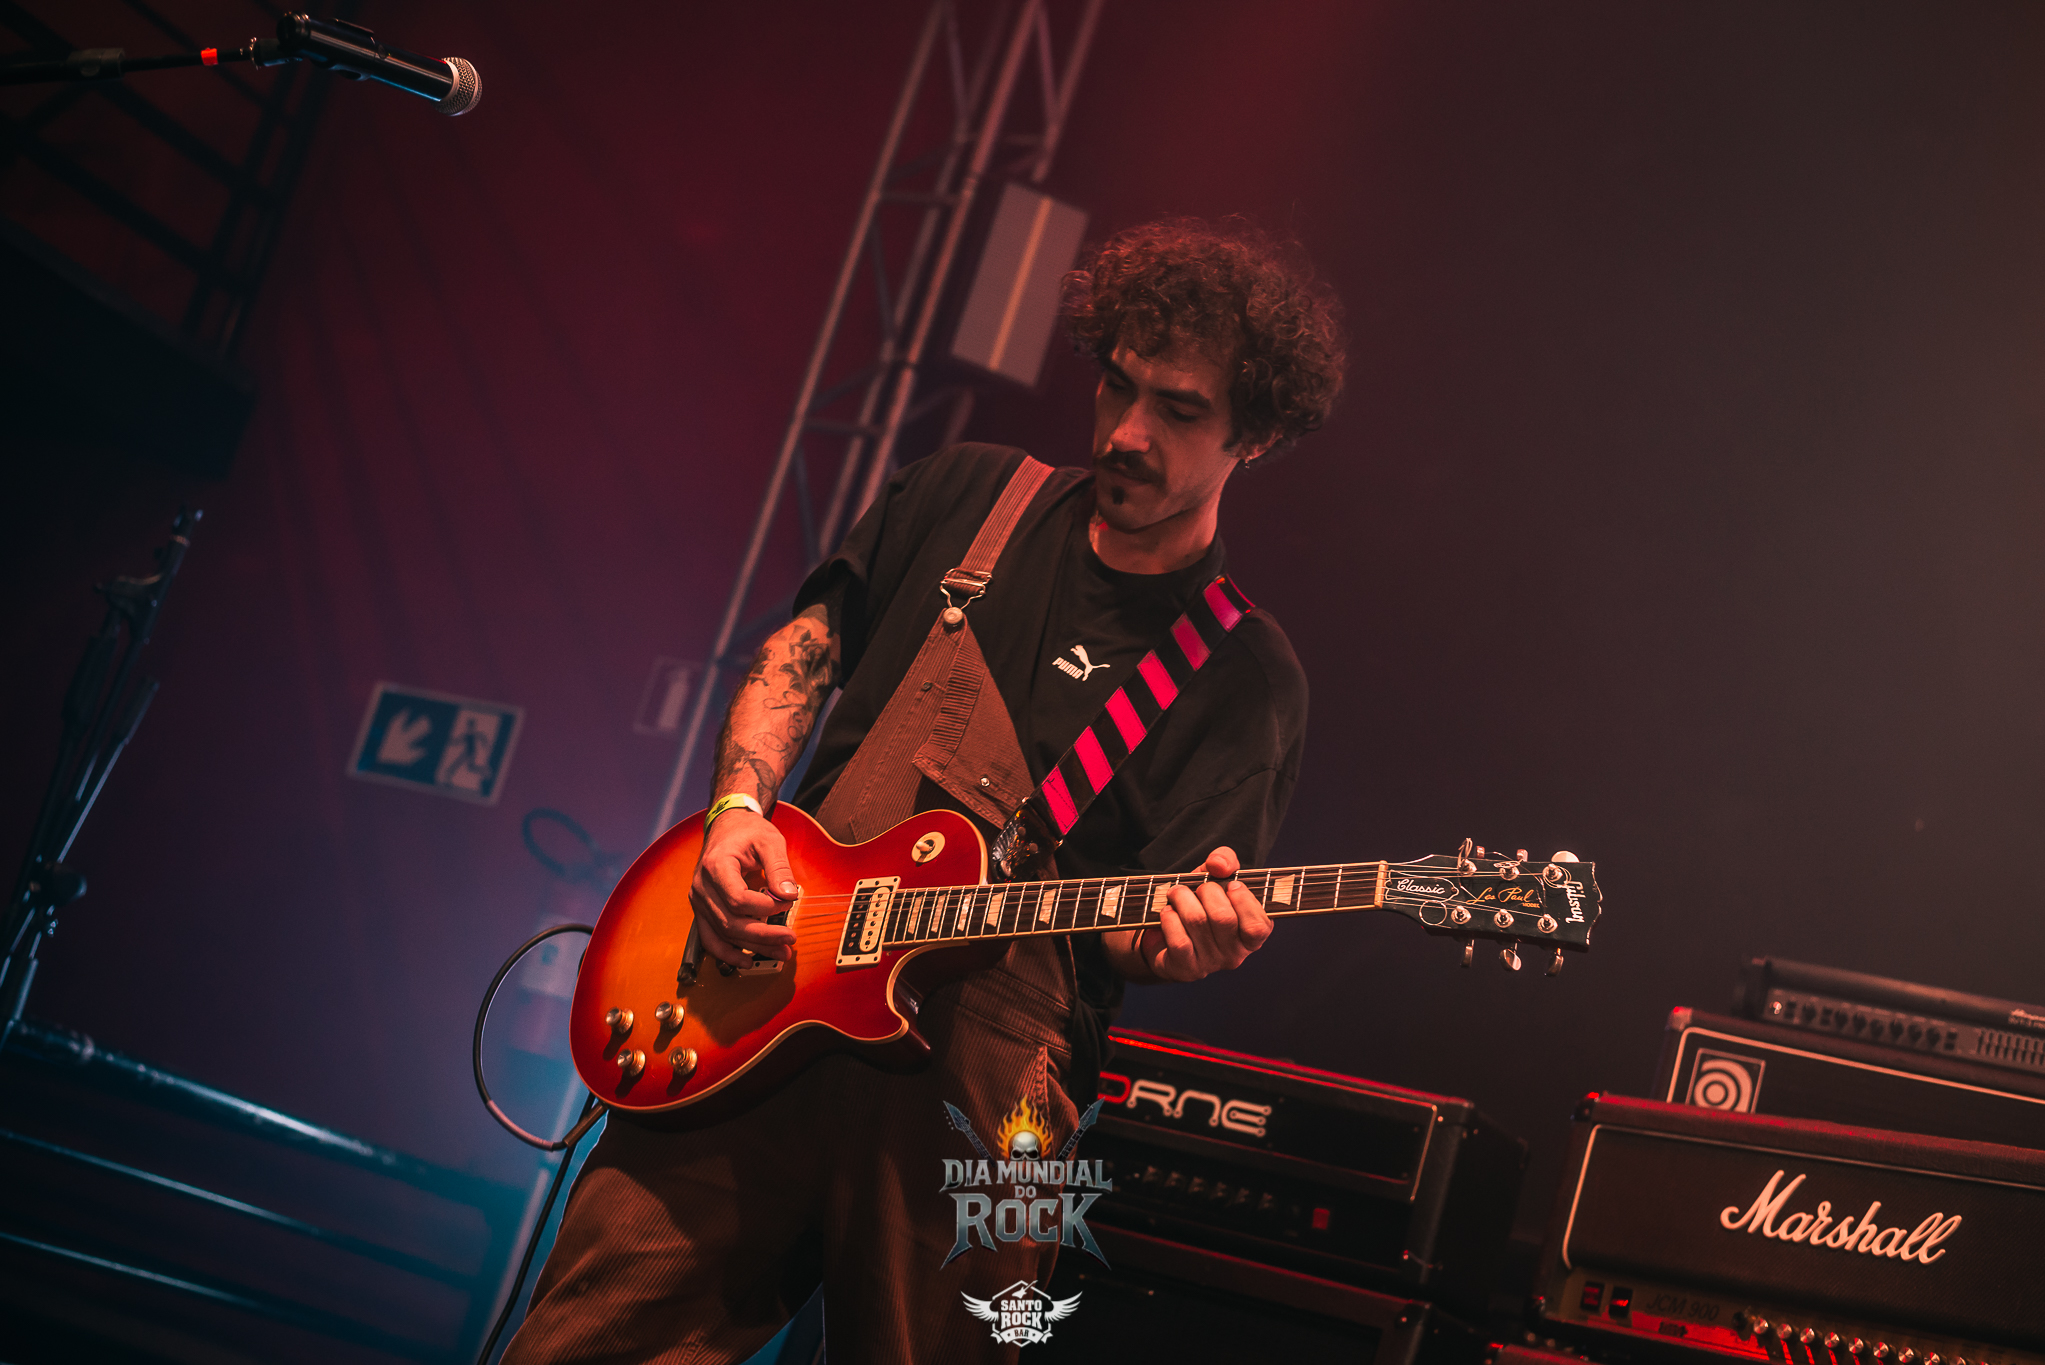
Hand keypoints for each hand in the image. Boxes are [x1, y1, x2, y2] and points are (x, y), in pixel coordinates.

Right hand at [689, 809, 799, 967]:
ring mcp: (700, 901)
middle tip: (790, 938)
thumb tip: (789, 895)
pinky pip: (711, 938)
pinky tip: (747, 961)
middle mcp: (702, 886)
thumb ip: (779, 867)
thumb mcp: (769, 840)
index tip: (788, 903)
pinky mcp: (703, 910)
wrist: (727, 827)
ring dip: (752, 947)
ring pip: (723, 934)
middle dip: (763, 935)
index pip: (737, 899)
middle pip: (730, 922)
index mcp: (716, 866)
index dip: (764, 907)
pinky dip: (727, 953)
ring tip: (780, 952)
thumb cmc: (747, 832)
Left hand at [1124, 846, 1272, 982]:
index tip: (1231, 885)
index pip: (1259, 925)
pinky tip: (1168, 912)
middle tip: (1198, 888)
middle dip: (1207, 891)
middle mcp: (1235, 955)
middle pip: (1223, 918)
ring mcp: (1210, 964)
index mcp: (1252, 936)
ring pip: (1197, 922)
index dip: (1243, 899)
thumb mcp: (1215, 877)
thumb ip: (1225, 861)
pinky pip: (1179, 939)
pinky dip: (1169, 918)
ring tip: (1177, 893)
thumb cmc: (1198, 903)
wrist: (1164, 935)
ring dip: (1182, 898)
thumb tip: (1219, 865)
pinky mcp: (1186, 969)